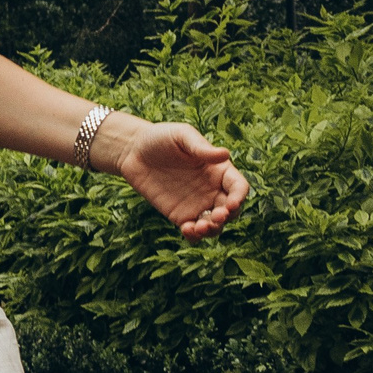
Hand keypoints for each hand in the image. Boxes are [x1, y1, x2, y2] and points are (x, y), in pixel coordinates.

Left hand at [108, 119, 248, 240]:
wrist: (132, 151)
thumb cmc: (160, 137)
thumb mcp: (181, 136)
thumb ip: (201, 148)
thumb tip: (225, 154)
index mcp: (219, 171)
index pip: (239, 187)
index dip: (239, 197)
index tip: (231, 203)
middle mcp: (212, 190)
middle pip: (231, 210)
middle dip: (227, 217)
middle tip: (215, 217)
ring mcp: (197, 204)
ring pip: (214, 225)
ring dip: (213, 230)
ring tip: (200, 227)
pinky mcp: (179, 214)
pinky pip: (192, 230)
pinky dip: (194, 236)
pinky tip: (186, 230)